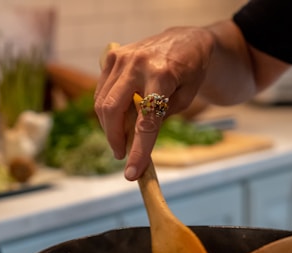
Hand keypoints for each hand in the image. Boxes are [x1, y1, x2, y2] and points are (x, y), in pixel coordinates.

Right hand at [94, 27, 214, 179]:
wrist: (186, 40)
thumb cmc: (190, 73)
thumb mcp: (185, 98)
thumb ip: (158, 118)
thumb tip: (133, 141)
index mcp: (162, 74)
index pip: (146, 121)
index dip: (138, 150)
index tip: (131, 174)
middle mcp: (138, 63)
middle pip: (113, 110)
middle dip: (115, 138)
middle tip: (122, 154)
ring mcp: (122, 58)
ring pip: (102, 102)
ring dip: (109, 127)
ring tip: (121, 138)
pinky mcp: (113, 57)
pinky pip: (101, 91)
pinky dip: (106, 110)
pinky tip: (117, 118)